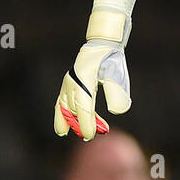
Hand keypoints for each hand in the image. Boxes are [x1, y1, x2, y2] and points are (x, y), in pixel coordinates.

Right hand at [54, 0, 135, 140]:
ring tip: (65, 133)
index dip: (86, 122)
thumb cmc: (112, 58)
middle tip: (89, 136)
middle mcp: (73, 80)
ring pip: (64, 106)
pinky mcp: (69, 84)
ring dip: (68, 121)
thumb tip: (117, 111)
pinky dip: (61, 114)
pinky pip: (61, 103)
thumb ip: (118, 92)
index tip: (91, 135)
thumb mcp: (118, 72)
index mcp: (85, 77)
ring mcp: (68, 82)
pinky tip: (62, 127)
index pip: (84, 105)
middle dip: (79, 124)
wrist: (102, 43)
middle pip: (73, 108)